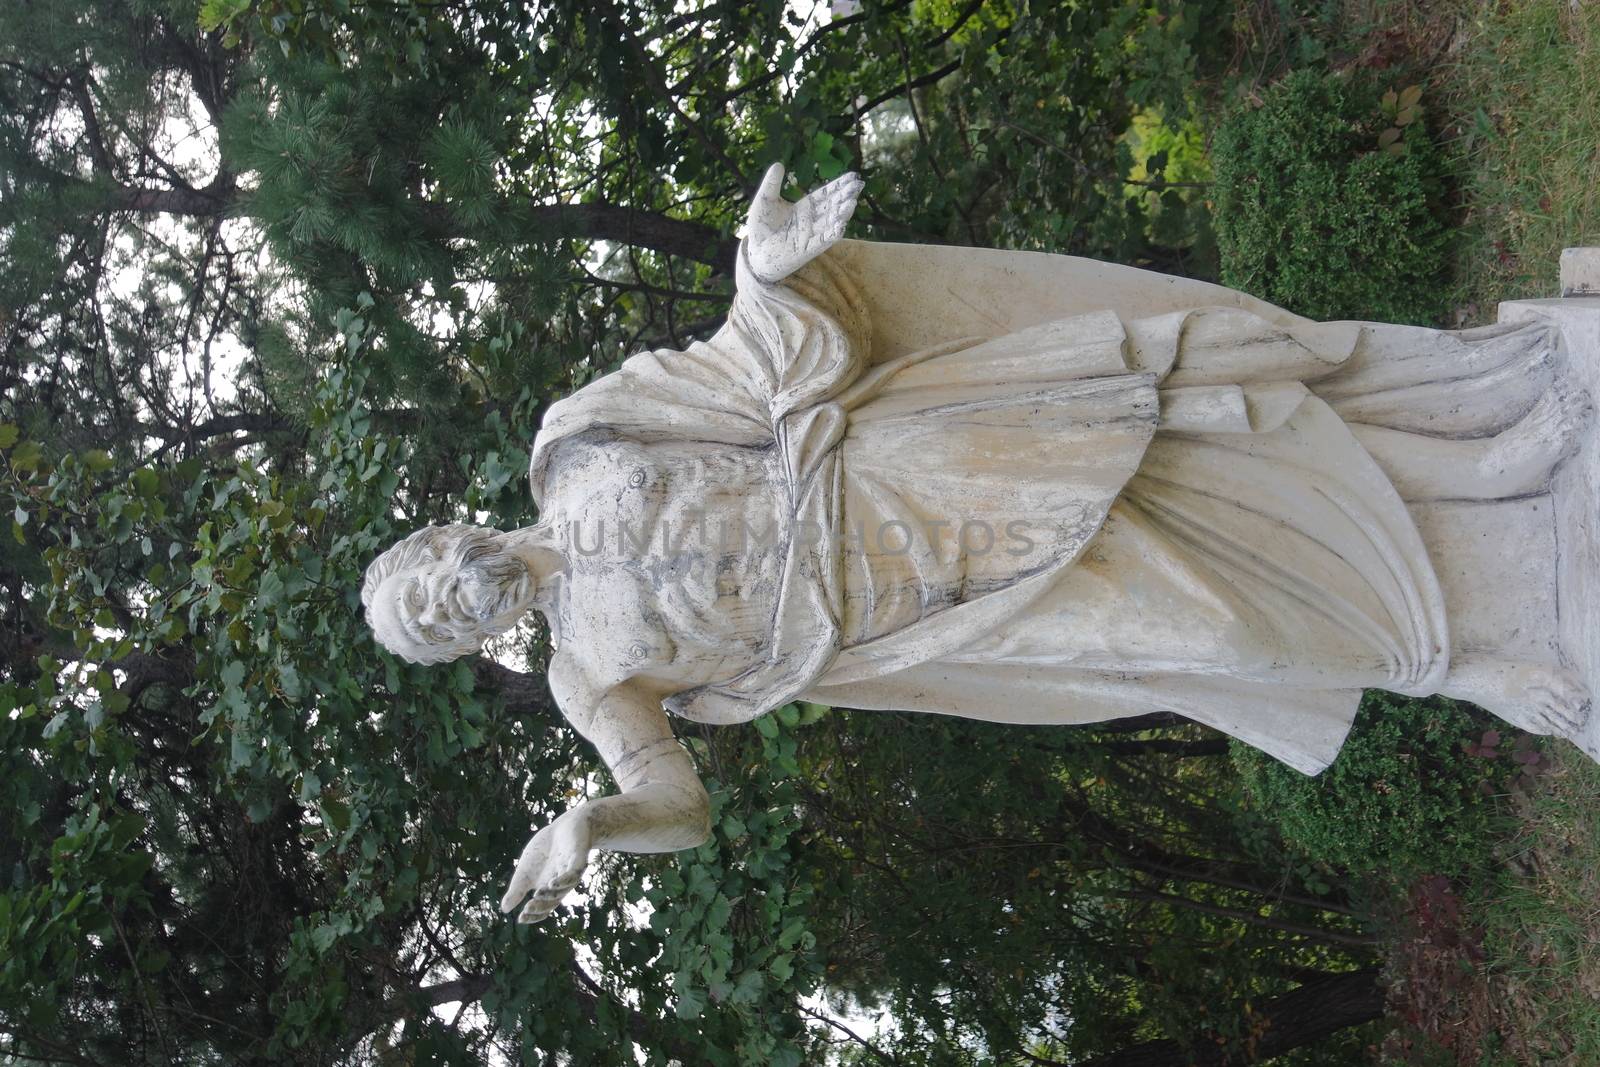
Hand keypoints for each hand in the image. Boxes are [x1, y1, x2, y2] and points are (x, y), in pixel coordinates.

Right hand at [499, 804, 594, 923]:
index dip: (533, 915)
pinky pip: (574, 872)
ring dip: (551, 893)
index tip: (520, 919)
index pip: (543, 907)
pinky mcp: (579, 858)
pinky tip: (552, 883)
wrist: (564, 826)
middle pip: (553, 901)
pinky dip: (564, 879)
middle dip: (541, 906)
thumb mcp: (526, 870)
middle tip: (527, 909)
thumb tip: (504, 909)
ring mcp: (571, 871)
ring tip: (537, 894)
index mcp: (548, 889)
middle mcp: (561, 884)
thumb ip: (517, 888)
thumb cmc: (545, 850)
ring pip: (564, 888)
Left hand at [743, 162, 863, 283]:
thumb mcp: (764, 200)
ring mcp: (810, 236)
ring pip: (830, 223)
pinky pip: (821, 242)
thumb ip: (772, 184)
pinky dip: (831, 235)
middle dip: (845, 196)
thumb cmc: (760, 227)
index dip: (839, 186)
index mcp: (805, 208)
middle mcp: (811, 221)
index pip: (826, 195)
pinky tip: (841, 226)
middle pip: (832, 206)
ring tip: (852, 202)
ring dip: (841, 214)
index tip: (853, 176)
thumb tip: (778, 163)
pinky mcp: (805, 250)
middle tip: (858, 185)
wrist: (754, 252)